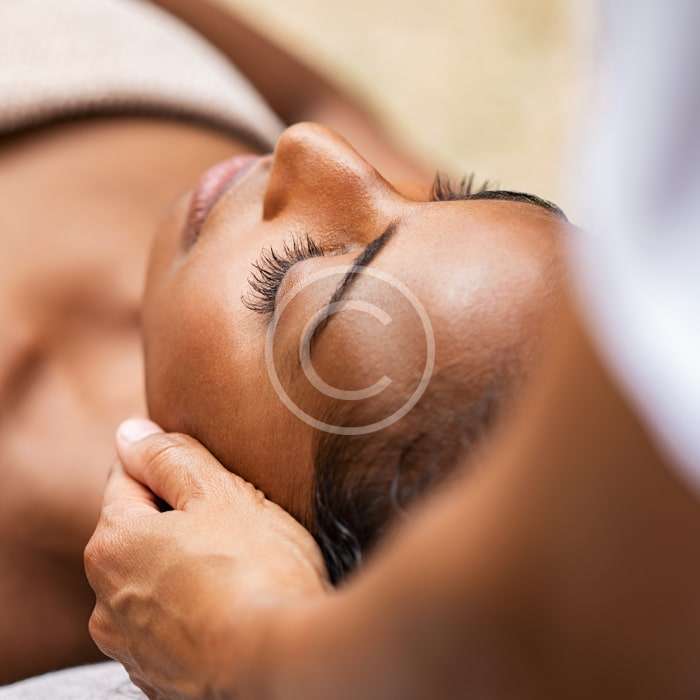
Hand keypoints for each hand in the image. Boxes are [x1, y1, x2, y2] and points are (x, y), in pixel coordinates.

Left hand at [85, 419, 327, 699]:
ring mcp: (130, 644)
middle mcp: (106, 598)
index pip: (128, 479)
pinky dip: (192, 606)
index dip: (169, 469)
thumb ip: (169, 457)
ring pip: (155, 578)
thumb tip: (130, 433)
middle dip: (178, 518)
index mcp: (114, 543)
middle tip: (233, 521)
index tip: (207, 476)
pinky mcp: (157, 675)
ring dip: (184, 565)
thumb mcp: (218, 493)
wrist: (281, 663)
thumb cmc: (254, 569)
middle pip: (140, 531)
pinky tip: (233, 603)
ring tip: (238, 566)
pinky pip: (170, 620)